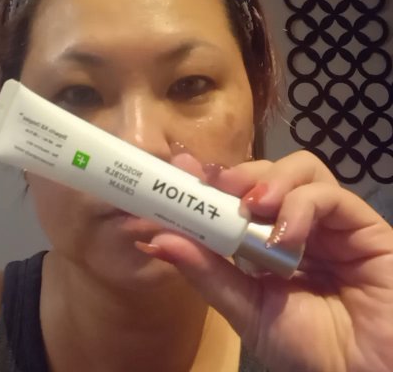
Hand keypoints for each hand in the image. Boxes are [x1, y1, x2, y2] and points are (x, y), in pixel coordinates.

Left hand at [147, 151, 392, 371]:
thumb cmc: (307, 347)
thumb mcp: (246, 308)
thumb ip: (206, 272)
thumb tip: (155, 241)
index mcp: (266, 237)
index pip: (238, 193)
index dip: (212, 179)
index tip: (183, 170)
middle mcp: (296, 222)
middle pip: (267, 173)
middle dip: (239, 174)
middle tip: (216, 183)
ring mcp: (329, 221)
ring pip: (301, 171)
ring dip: (271, 181)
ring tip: (252, 204)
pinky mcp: (362, 225)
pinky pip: (331, 197)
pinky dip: (302, 206)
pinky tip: (284, 235)